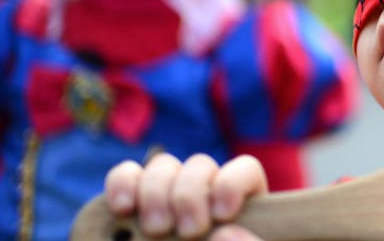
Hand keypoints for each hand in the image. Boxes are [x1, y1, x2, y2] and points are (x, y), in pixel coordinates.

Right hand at [105, 153, 266, 239]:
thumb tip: (228, 233)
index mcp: (243, 213)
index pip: (244, 171)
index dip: (232, 182)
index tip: (223, 213)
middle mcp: (206, 200)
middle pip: (200, 165)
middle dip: (190, 192)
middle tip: (189, 230)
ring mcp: (168, 202)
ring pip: (164, 166)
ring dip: (156, 190)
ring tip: (156, 228)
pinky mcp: (132, 207)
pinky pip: (127, 177)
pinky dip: (123, 184)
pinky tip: (122, 207)